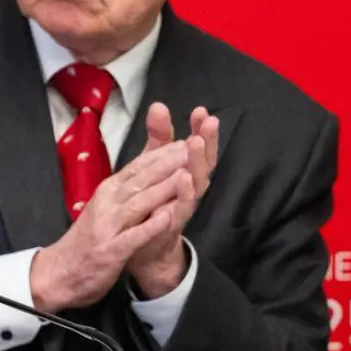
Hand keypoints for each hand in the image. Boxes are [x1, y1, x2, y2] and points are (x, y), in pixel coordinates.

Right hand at [30, 140, 189, 312]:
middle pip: (142, 178)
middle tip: (193, 148)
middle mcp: (108, 202)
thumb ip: (126, 190)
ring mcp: (108, 226)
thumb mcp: (105, 208)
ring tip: (186, 174)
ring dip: (163, 188)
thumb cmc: (87, 239)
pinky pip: (133, 236)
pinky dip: (150, 226)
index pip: (138, 166)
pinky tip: (168, 218)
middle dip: (169, 163)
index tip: (186, 141)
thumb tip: (149, 171)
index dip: (163, 153)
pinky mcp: (111, 250)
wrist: (59, 272)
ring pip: (139, 202)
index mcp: (109, 190)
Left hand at [127, 104, 218, 297]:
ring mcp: (184, 205)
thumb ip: (159, 138)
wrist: (141, 245)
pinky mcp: (173, 222)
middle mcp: (191, 187)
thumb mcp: (153, 164)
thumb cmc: (152, 200)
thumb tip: (159, 106)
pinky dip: (184, 193)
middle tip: (209, 121)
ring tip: (195, 143)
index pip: (199, 146)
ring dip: (198, 163)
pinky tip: (183, 177)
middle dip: (208, 141)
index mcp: (187, 170)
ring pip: (198, 182)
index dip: (201, 129)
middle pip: (205, 161)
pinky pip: (183, 207)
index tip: (200, 110)